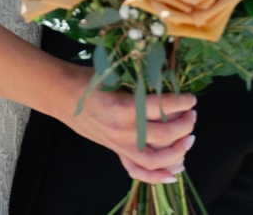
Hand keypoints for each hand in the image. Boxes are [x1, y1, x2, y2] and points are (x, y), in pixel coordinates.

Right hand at [51, 67, 197, 184]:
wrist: (61, 95)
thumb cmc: (87, 80)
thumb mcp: (114, 75)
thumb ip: (139, 84)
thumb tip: (169, 87)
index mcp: (123, 107)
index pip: (162, 108)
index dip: (181, 103)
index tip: (191, 99)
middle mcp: (122, 130)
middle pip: (165, 135)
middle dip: (185, 124)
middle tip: (191, 114)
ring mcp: (118, 144)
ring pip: (156, 159)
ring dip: (178, 151)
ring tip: (189, 139)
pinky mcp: (115, 150)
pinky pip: (138, 171)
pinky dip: (156, 176)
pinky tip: (173, 173)